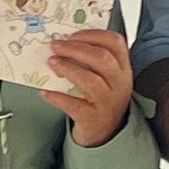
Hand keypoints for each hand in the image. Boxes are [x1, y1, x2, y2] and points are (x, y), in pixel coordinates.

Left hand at [43, 28, 134, 146]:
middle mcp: (119, 84)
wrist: (104, 133)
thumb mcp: (104, 78)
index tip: (72, 34)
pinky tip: (46, 91)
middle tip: (55, 46)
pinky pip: (75, 105)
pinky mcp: (93, 119)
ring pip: (91, 80)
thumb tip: (63, 43)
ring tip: (52, 63)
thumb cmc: (100, 100)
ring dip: (68, 68)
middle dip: (75, 48)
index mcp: (122, 68)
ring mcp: (108, 102)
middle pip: (102, 58)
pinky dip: (58, 97)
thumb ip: (90, 60)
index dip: (93, 34)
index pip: (115, 42)